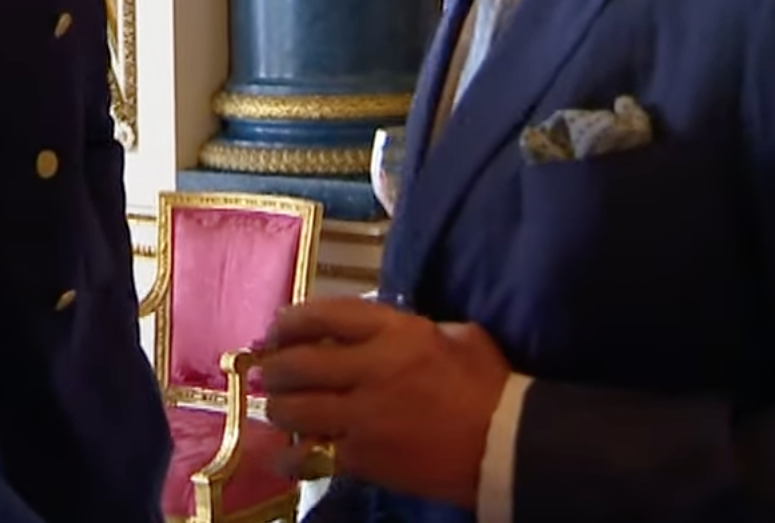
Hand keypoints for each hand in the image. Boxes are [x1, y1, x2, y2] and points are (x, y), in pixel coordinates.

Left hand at [254, 297, 512, 508]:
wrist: (507, 446)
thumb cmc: (488, 385)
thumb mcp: (457, 335)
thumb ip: (411, 327)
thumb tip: (374, 330)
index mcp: (397, 333)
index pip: (324, 315)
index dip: (290, 320)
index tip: (277, 327)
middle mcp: (372, 370)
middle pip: (297, 363)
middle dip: (273, 366)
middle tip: (267, 370)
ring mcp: (364, 418)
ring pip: (294, 410)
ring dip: (277, 408)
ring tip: (277, 408)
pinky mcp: (364, 458)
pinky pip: (310, 456)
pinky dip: (289, 457)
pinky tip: (282, 455)